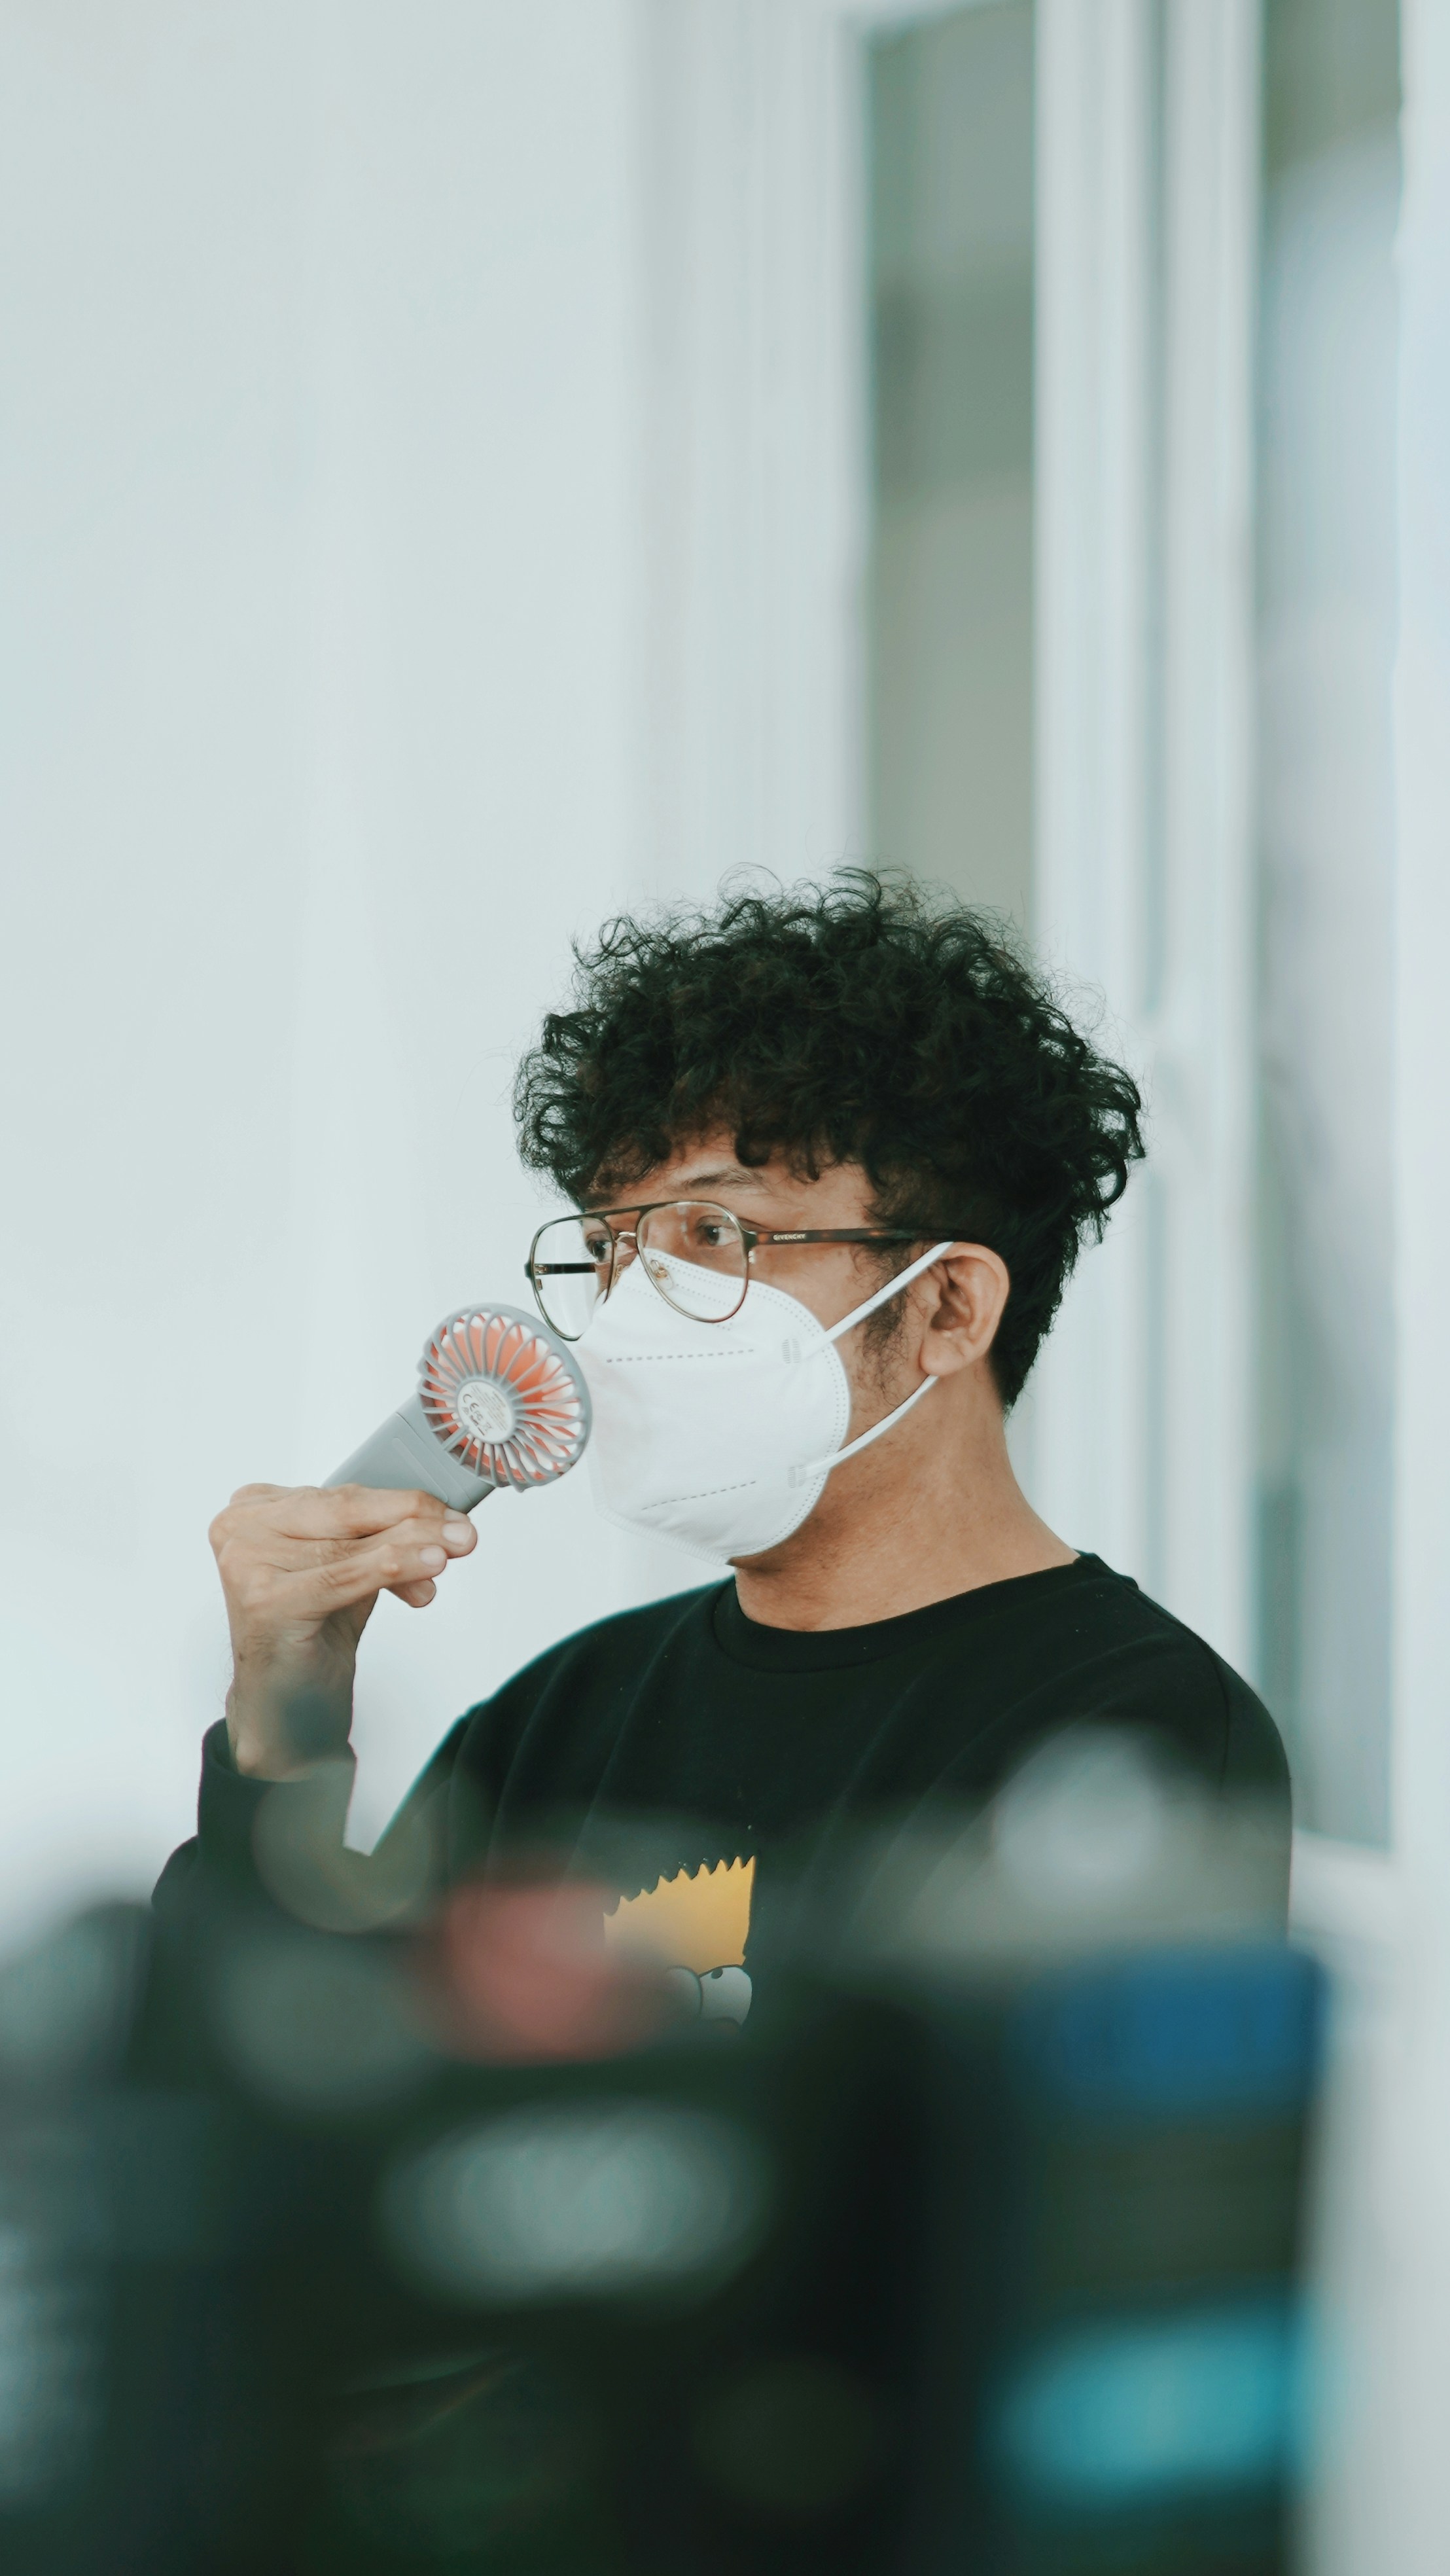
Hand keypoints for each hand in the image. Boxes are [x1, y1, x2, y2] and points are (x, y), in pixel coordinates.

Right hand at [209, 1484, 477, 1779]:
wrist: (284, 1710)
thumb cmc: (311, 1636)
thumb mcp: (351, 1574)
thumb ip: (382, 1541)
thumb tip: (443, 1522)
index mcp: (255, 1509)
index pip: (343, 1495)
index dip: (404, 1501)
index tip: (451, 1512)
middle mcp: (240, 1529)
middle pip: (346, 1512)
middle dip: (414, 1519)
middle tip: (463, 1531)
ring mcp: (245, 1563)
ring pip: (350, 1544)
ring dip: (413, 1545)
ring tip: (455, 1549)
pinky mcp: (262, 1600)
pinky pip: (342, 1576)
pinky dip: (391, 1568)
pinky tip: (428, 1566)